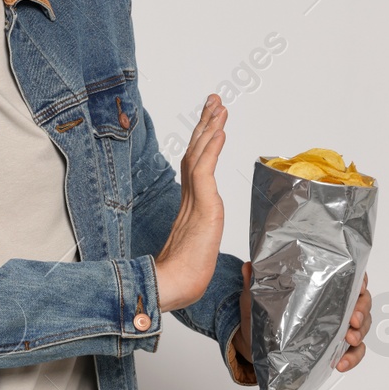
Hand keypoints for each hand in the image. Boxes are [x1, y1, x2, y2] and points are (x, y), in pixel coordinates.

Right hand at [153, 94, 227, 310]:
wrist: (169, 289)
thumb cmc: (180, 279)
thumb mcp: (197, 257)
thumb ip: (199, 249)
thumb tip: (207, 261)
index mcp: (189, 206)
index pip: (196, 166)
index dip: (203, 143)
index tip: (211, 122)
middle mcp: (190, 198)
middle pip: (196, 152)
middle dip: (206, 125)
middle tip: (214, 101)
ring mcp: (194, 201)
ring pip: (200, 155)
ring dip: (211, 128)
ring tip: (219, 106)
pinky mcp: (201, 206)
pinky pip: (205, 169)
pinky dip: (212, 148)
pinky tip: (219, 131)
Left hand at [235, 268, 371, 371]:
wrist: (253, 344)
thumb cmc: (260, 315)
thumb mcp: (255, 297)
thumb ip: (253, 282)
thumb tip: (247, 266)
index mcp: (321, 285)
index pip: (349, 276)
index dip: (359, 280)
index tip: (359, 286)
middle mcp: (334, 303)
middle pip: (362, 301)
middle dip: (362, 310)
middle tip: (353, 319)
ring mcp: (337, 325)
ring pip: (362, 326)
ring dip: (360, 333)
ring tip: (349, 339)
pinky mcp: (335, 346)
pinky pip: (354, 351)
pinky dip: (353, 357)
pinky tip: (341, 362)